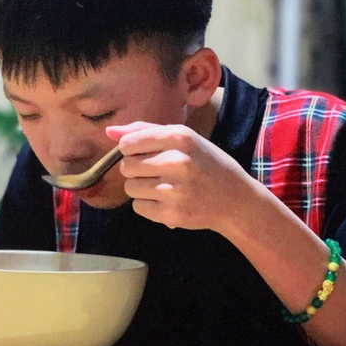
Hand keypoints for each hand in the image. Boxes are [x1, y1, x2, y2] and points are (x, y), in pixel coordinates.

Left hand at [106, 122, 254, 230]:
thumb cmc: (207, 164)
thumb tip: (109, 132)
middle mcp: (177, 161)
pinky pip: (138, 207)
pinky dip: (147, 205)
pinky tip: (165, 200)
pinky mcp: (172, 214)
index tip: (143, 154)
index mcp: (180, 137)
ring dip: (140, 188)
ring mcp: (175, 190)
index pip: (128, 143)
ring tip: (162, 186)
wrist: (236, 200)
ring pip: (130, 188)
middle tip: (155, 172)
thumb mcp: (184, 138)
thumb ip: (145, 131)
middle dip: (135, 170)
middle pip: (126, 166)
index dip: (129, 150)